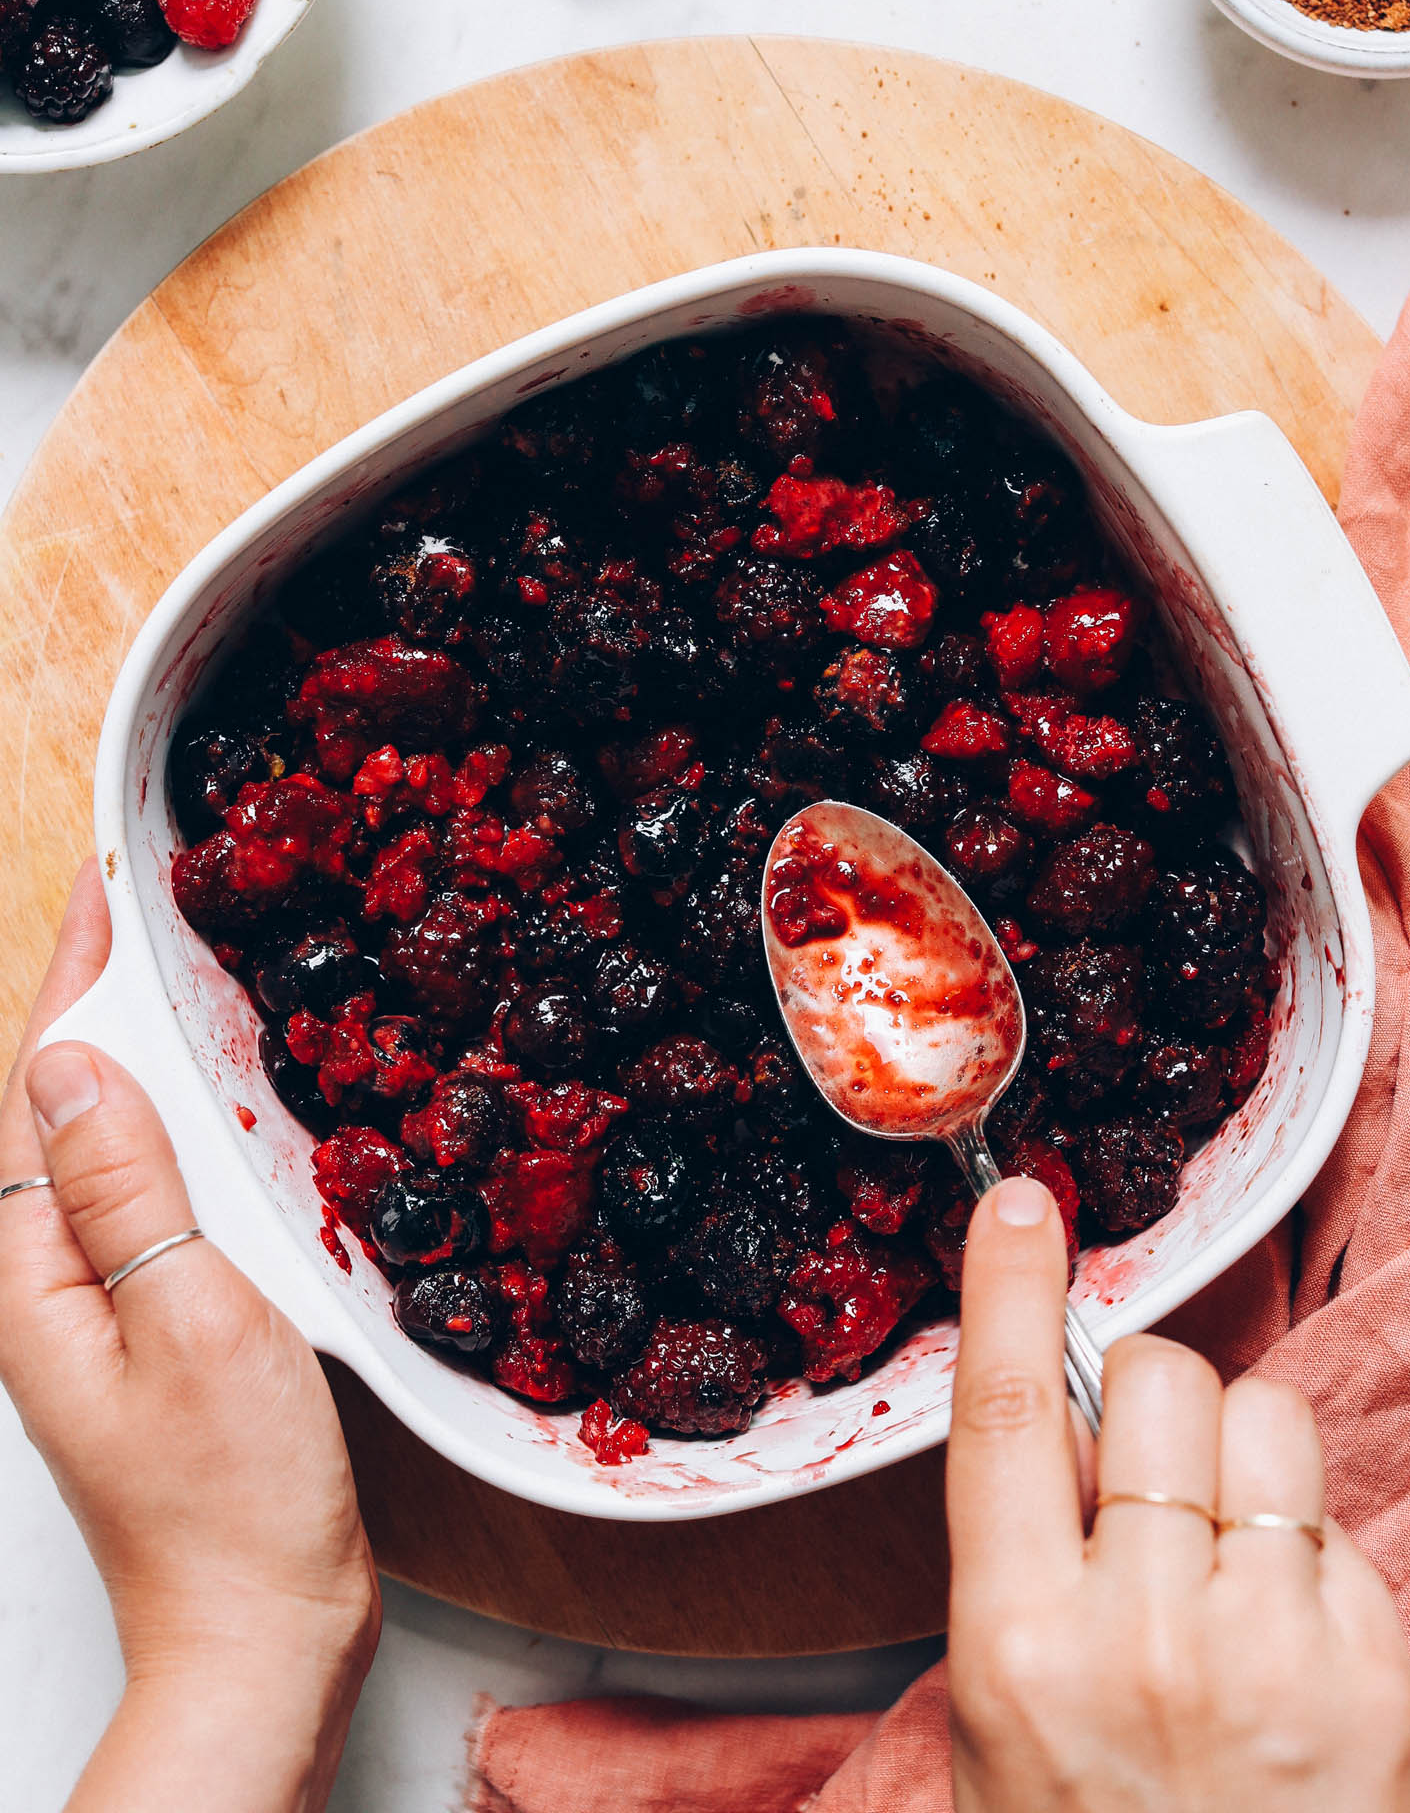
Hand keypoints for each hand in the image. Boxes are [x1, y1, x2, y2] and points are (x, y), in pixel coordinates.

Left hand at [0, 862, 379, 1812]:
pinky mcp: (151, 1332)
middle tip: (152, 912)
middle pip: (62, 1110)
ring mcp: (97, 1312)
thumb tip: (73, 1063)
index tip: (101, 890)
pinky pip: (153, 1202)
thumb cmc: (228, 1500)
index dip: (69, 981)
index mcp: (35, 1273)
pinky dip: (182, 1136)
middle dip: (97, 1003)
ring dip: (140, 1063)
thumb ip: (126, 1188)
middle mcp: (50, 1286)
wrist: (258, 1635)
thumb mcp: (187, 1317)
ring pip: (110, 1152)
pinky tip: (223, 1118)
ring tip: (183, 981)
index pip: (39, 1087)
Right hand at [945, 1177, 1409, 1811]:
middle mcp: (1142, 1635)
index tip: (1021, 1201)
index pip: (1004, 1418)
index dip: (1009, 1290)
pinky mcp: (1372, 1675)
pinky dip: (1310, 1554)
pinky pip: (1334, 1524)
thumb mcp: (1004, 1733)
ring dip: (1240, 1455)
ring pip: (1261, 1423)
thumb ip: (1024, 1577)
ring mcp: (1268, 1651)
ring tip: (1228, 1554)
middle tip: (1150, 1474)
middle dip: (1153, 1397)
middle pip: (1153, 1385)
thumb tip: (1065, 1430)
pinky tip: (1290, 1645)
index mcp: (1018, 1648)